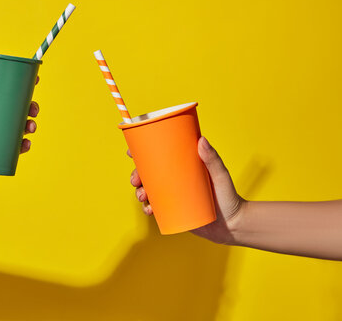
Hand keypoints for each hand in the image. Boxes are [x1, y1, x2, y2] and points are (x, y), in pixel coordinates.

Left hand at [0, 62, 39, 182]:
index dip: (21, 88)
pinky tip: (25, 145)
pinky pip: (11, 151)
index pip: (4, 93)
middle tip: (33, 110)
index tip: (34, 80)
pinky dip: (21, 147)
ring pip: (17, 131)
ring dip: (29, 127)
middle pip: (16, 112)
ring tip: (30, 128)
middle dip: (30, 109)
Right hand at [129, 136, 245, 243]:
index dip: (141, 153)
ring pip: (148, 191)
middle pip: (148, 174)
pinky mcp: (173, 212)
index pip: (159, 156)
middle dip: (136, 175)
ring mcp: (173, 196)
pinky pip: (155, 208)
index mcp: (182, 166)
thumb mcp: (220, 175)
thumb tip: (201, 140)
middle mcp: (175, 179)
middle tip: (135, 180)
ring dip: (139, 192)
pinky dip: (147, 208)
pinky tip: (148, 210)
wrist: (233, 225)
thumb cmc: (229, 197)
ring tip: (143, 196)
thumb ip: (212, 159)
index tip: (131, 153)